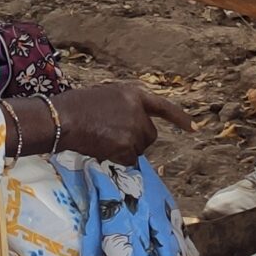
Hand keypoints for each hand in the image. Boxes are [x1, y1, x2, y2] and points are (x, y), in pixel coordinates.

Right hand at [51, 80, 192, 164]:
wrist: (62, 118)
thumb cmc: (75, 106)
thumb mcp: (105, 97)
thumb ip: (123, 107)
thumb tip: (129, 125)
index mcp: (132, 94)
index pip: (162, 107)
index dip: (178, 118)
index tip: (194, 128)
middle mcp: (138, 111)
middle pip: (149, 135)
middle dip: (137, 139)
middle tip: (113, 137)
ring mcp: (134, 129)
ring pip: (139, 149)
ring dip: (126, 149)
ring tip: (102, 140)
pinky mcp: (127, 146)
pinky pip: (130, 160)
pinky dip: (119, 159)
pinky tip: (103, 150)